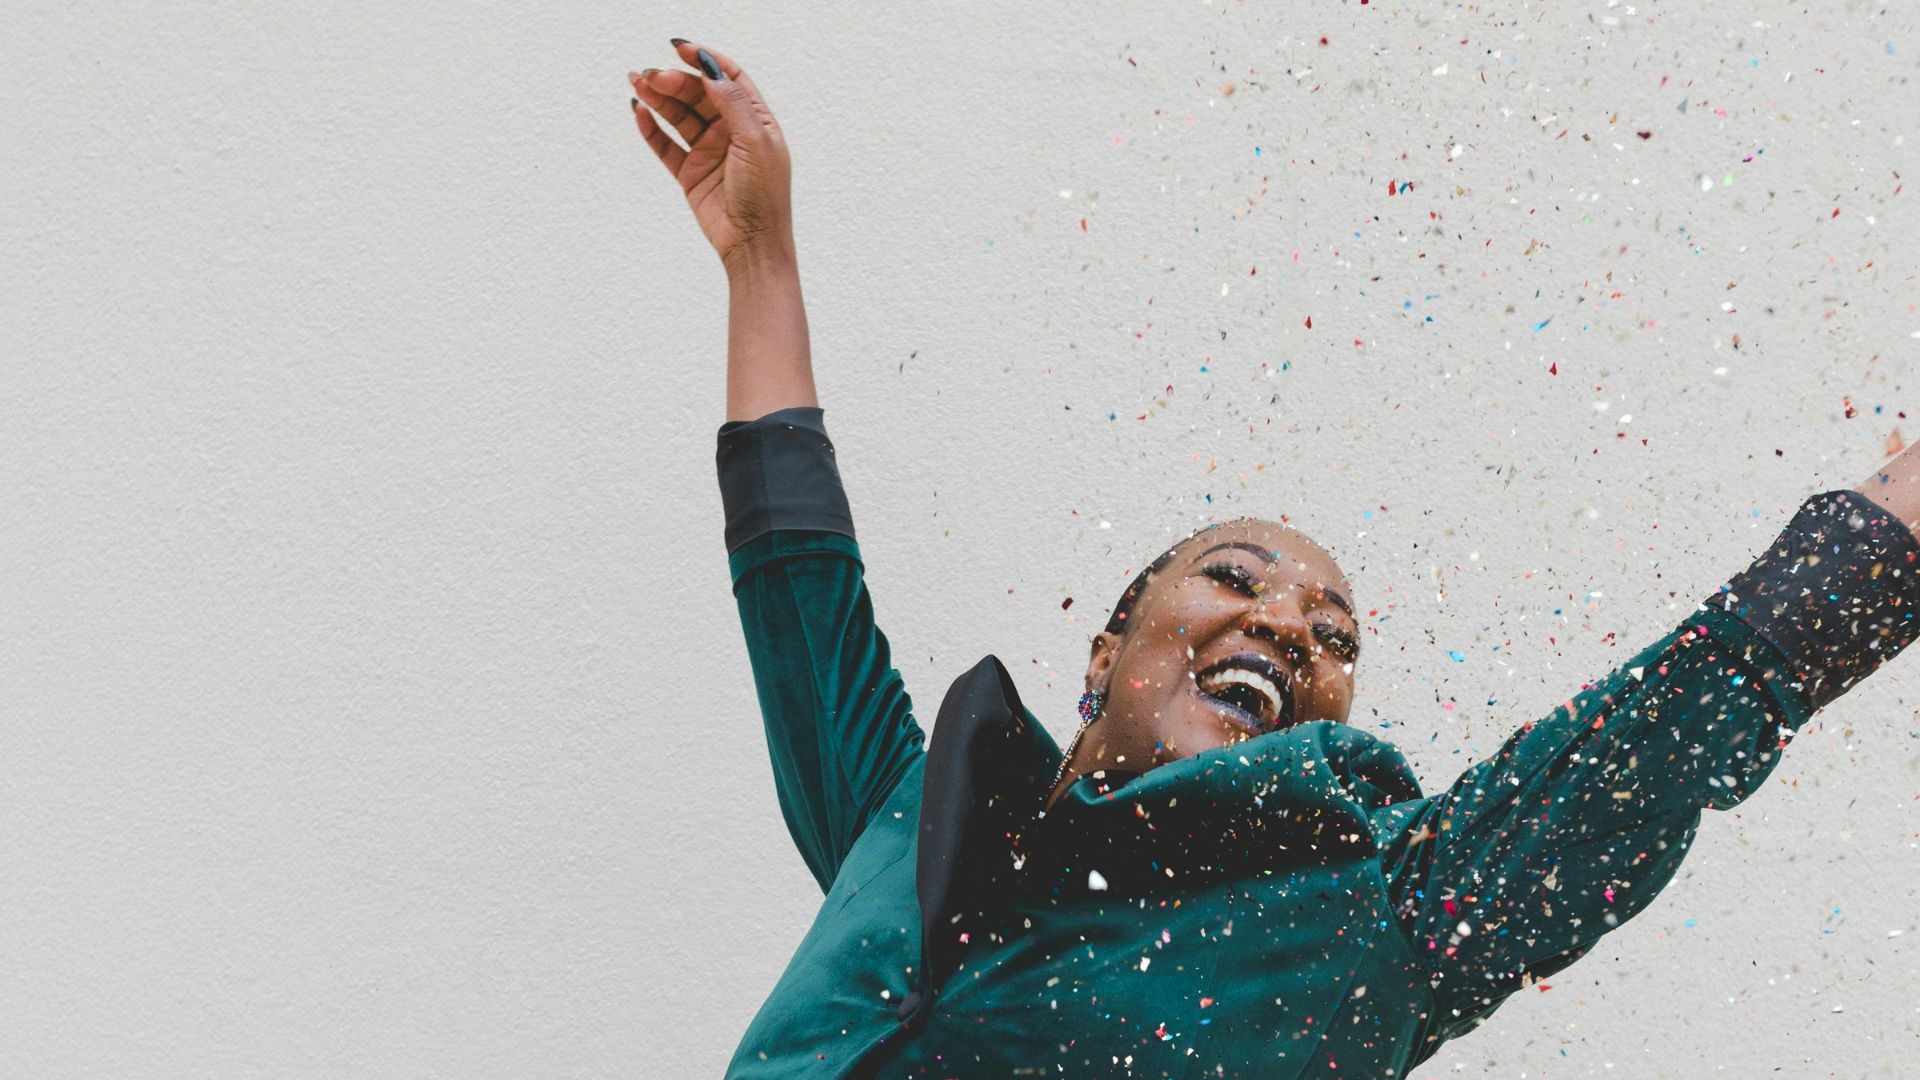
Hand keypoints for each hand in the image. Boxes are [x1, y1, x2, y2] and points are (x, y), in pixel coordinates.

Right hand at [629, 42, 793, 272]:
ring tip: (637, 83)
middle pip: (699, 94)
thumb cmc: (764, 194)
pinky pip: (666, 145)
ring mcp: (709, 151)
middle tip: (653, 75)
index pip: (729, 78)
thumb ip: (732, 103)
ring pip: (679, 116)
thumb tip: (711, 69)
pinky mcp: (690, 172)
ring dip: (658, 98)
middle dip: (675, 81)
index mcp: (756, 120)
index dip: (705, 60)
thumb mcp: (755, 141)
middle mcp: (731, 132)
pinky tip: (639, 112)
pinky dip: (651, 129)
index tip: (681, 49)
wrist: (752, 243)